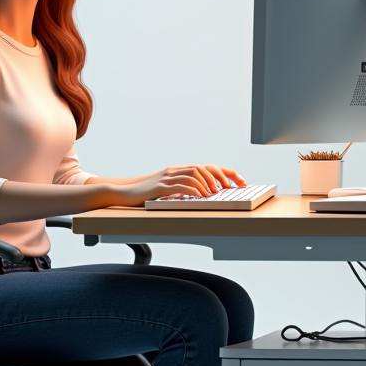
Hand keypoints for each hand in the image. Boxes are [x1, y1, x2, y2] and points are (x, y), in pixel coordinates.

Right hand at [110, 164, 246, 206]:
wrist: (124, 193)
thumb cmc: (146, 195)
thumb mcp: (168, 192)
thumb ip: (183, 191)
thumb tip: (204, 197)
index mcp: (179, 171)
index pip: (207, 167)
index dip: (226, 173)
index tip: (241, 181)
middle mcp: (175, 171)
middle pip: (203, 168)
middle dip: (221, 177)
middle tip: (232, 187)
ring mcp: (167, 177)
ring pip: (194, 173)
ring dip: (208, 183)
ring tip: (216, 193)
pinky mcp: (160, 186)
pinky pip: (181, 185)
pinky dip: (193, 189)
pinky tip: (200, 195)